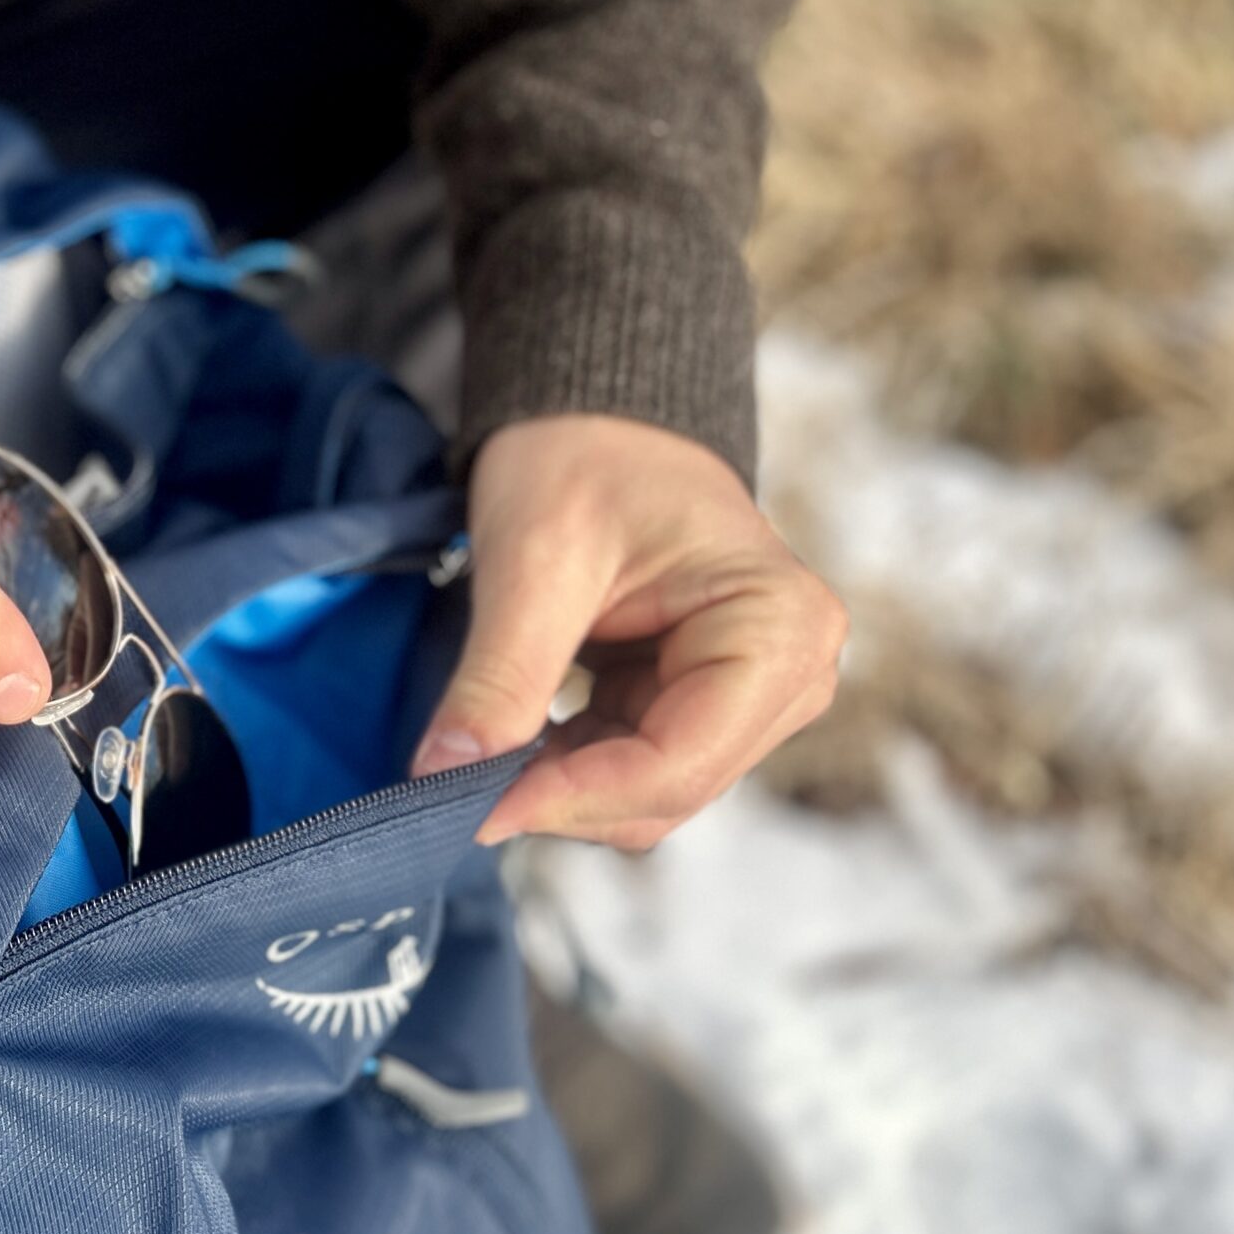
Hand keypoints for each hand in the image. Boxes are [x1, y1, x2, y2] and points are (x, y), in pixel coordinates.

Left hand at [412, 414, 847, 849]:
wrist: (593, 424)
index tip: (471, 810)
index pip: (677, 762)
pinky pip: (626, 773)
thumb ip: (500, 676)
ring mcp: (748, 699)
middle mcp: (789, 675)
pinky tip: (508, 742)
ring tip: (475, 754)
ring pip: (643, 796)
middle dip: (559, 798)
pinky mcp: (699, 708)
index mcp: (779, 628)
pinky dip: (561, 770)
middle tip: (452, 788)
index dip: (570, 799)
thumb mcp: (534, 560)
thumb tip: (444, 776)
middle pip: (665, 792)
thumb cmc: (582, 458)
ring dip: (556, 789)